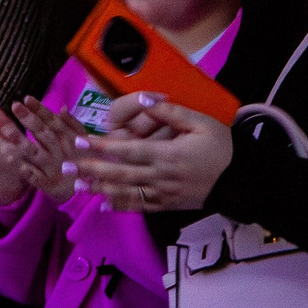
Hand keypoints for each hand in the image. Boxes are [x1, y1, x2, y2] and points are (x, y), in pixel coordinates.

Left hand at [6, 97, 83, 202]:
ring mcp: (54, 168)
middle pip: (44, 134)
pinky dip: (31, 174)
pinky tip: (21, 168)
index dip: (40, 110)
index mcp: (68, 139)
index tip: (26, 98)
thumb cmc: (86, 161)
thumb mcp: (84, 141)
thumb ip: (72, 124)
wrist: (94, 190)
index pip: (52, 121)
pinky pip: (39, 180)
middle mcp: (60, 151)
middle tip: (15, 106)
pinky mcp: (50, 185)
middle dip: (30, 120)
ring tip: (9, 132)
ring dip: (24, 143)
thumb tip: (62, 107)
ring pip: (37, 154)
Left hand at [66, 94, 234, 211]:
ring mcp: (163, 194)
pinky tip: (104, 205)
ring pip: (126, 193)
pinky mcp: (167, 205)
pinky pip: (141, 207)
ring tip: (76, 186)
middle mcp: (161, 177)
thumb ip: (171, 112)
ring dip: (99, 190)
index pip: (129, 151)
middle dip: (91, 170)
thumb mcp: (201, 123)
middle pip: (120, 174)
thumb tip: (146, 99)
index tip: (82, 141)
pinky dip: (121, 207)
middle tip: (67, 167)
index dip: (103, 147)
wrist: (241, 180)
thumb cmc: (221, 148)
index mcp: (168, 155)